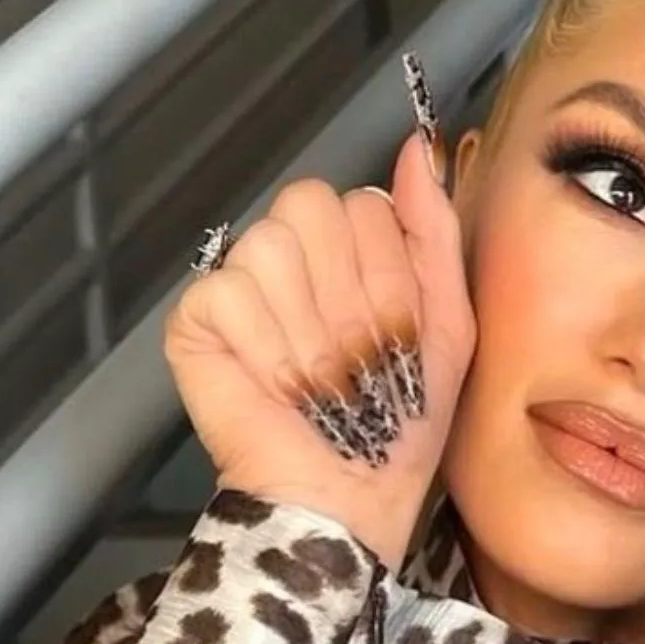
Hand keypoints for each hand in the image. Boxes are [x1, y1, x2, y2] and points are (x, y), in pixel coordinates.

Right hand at [164, 134, 474, 568]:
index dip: (385, 271)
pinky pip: (227, 292)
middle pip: (309, 207)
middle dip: (347, 293)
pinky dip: (264, 348)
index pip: (362, 202)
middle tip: (356, 356)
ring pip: (269, 246)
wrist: (353, 499)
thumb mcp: (448, 321)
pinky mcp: (196, 324)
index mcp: (349, 253)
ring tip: (318, 378)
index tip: (395, 330)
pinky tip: (277, 385)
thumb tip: (420, 144)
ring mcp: (241, 288)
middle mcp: (292, 260)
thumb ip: (432, 232)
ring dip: (308, 329)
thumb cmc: (405, 424)